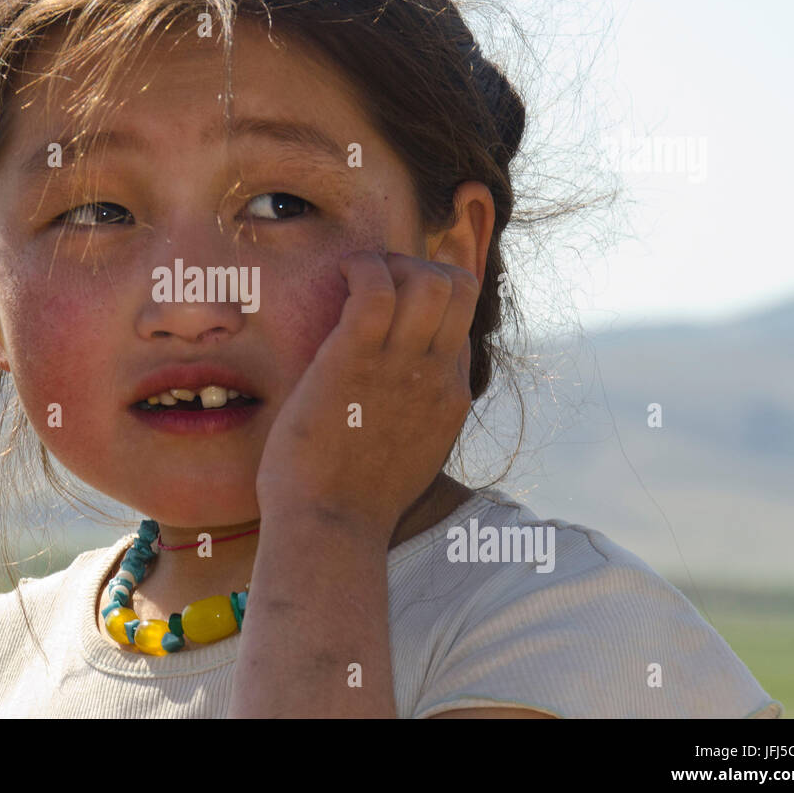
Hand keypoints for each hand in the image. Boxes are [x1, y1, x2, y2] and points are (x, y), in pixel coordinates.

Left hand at [254, 250, 479, 540]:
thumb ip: (414, 420)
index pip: (463, 322)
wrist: (330, 529)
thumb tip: (399, 401)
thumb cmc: (351, 502)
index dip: (436, 294)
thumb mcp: (406, 458)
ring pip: (427, 279)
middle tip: (377, 280)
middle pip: (459, 287)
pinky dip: (360, 266)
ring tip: (357, 277)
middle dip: (420, 265)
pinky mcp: (355, 359)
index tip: (398, 292)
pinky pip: (374, 286)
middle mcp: (435, 376)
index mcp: (449, 398)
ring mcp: (400, 367)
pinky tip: (339, 275)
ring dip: (391, 263)